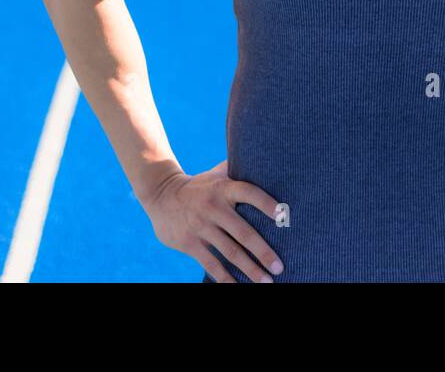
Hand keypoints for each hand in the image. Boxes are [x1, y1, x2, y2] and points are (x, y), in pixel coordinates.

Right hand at [142, 160, 284, 282]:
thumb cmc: (198, 186)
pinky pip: (211, 263)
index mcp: (224, 188)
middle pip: (244, 233)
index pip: (250, 193)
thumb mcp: (215, 174)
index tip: (284, 216)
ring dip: (250, 269)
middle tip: (280, 267)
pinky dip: (225, 277)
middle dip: (263, 252)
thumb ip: (237, 168)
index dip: (267, 204)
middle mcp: (214, 207)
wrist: (161, 195)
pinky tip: (237, 286)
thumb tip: (263, 158)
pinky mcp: (189, 243)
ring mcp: (201, 226)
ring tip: (266, 281)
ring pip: (230, 252)